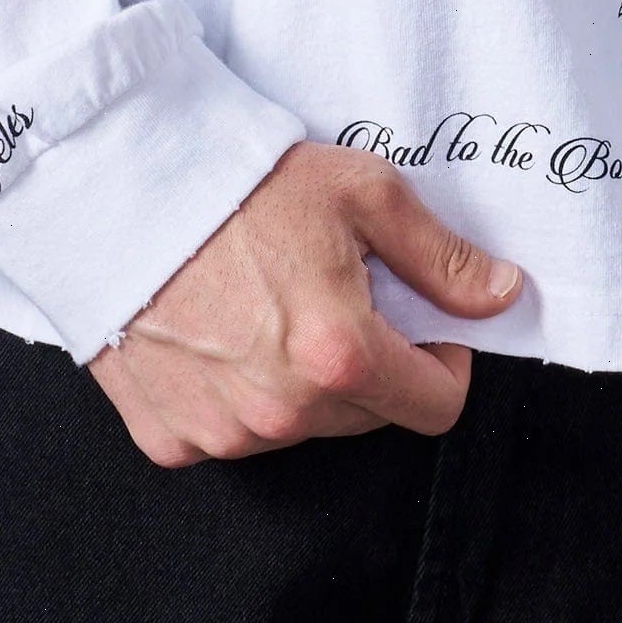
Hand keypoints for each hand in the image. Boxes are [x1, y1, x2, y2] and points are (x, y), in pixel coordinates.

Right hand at [86, 140, 521, 466]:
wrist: (118, 189)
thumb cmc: (241, 184)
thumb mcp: (363, 193)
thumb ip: (442, 258)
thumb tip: (503, 296)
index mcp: (340, 355)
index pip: (436, 406)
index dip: (444, 361)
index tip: (422, 322)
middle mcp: (284, 412)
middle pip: (369, 415)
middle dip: (372, 363)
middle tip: (336, 294)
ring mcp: (223, 434)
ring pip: (302, 427)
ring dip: (304, 383)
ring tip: (269, 305)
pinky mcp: (170, 438)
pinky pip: (231, 434)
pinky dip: (237, 396)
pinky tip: (220, 333)